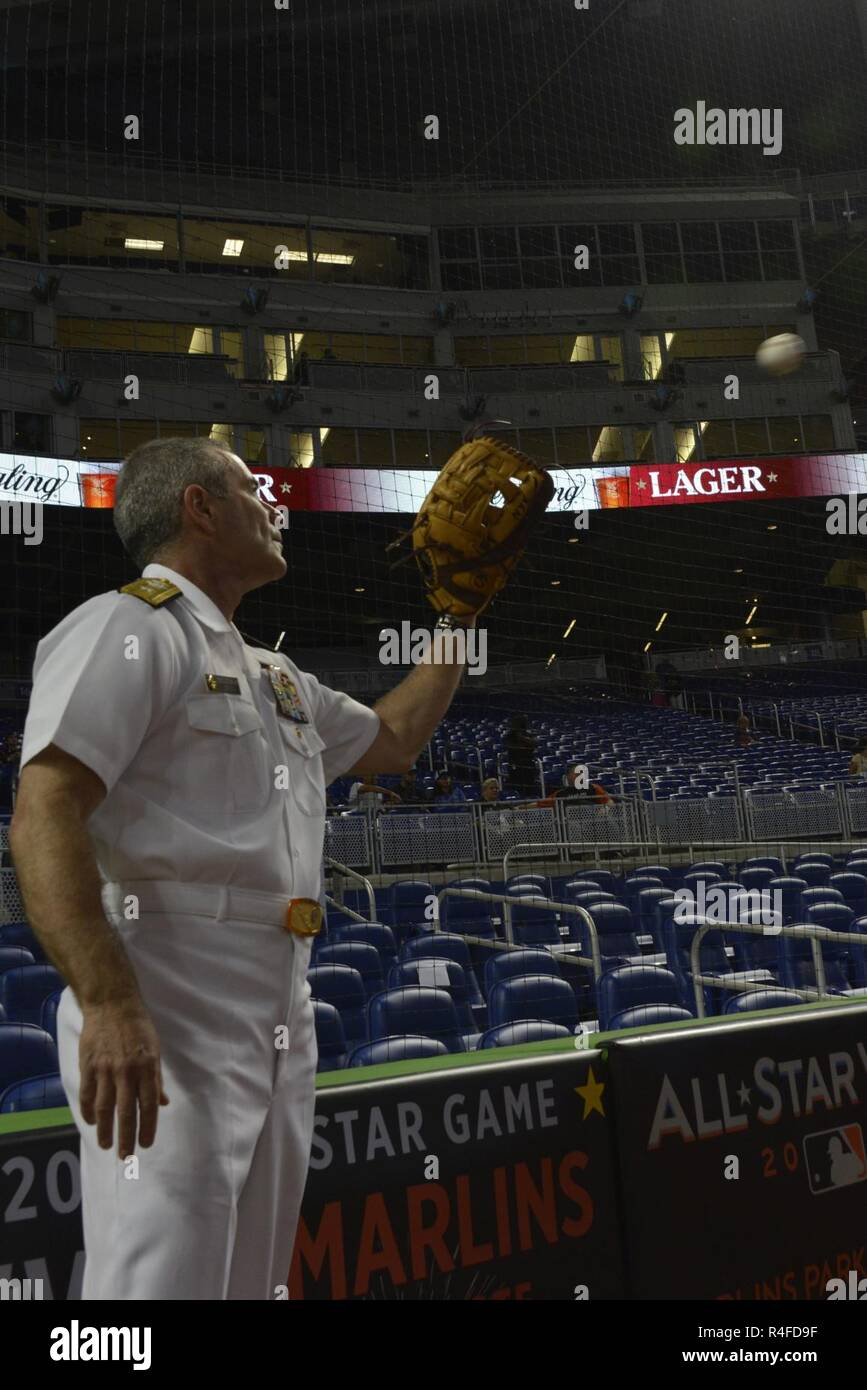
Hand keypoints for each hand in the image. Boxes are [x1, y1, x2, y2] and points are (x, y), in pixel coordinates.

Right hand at [79, 998, 168, 1157]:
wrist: (112, 1003)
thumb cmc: (138, 1026)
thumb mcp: (155, 1050)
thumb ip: (156, 1079)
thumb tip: (163, 1104)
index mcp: (147, 1067)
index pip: (148, 1106)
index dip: (148, 1128)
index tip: (146, 1145)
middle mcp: (127, 1071)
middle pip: (125, 1113)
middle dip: (126, 1138)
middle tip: (126, 1157)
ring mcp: (105, 1069)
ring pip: (104, 1108)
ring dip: (105, 1130)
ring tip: (106, 1145)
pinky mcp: (88, 1065)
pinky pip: (88, 1094)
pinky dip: (89, 1111)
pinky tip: (92, 1122)